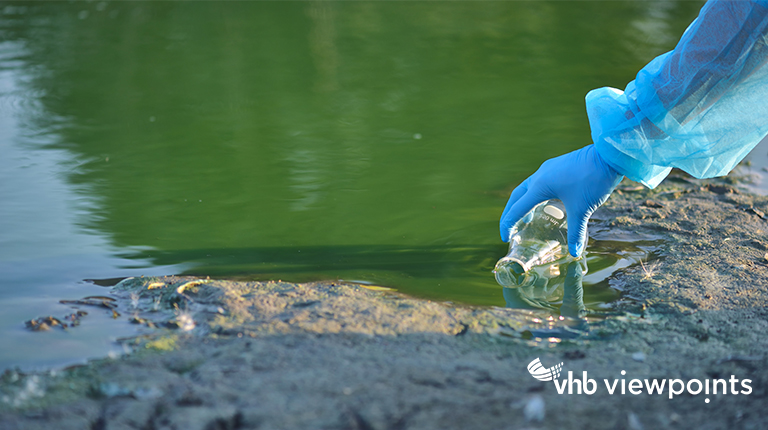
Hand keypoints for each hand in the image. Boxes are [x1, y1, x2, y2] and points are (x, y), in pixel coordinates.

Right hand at [499, 144, 622, 256]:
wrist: (608, 155)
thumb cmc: (593, 180)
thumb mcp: (582, 209)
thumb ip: (576, 232)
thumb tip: (575, 253)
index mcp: (539, 186)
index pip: (517, 208)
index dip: (508, 225)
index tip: (505, 238)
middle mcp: (539, 176)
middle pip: (516, 196)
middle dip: (510, 213)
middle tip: (509, 228)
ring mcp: (548, 169)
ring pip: (528, 188)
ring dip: (523, 203)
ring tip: (526, 218)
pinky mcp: (558, 166)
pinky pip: (539, 182)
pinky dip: (536, 195)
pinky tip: (546, 203)